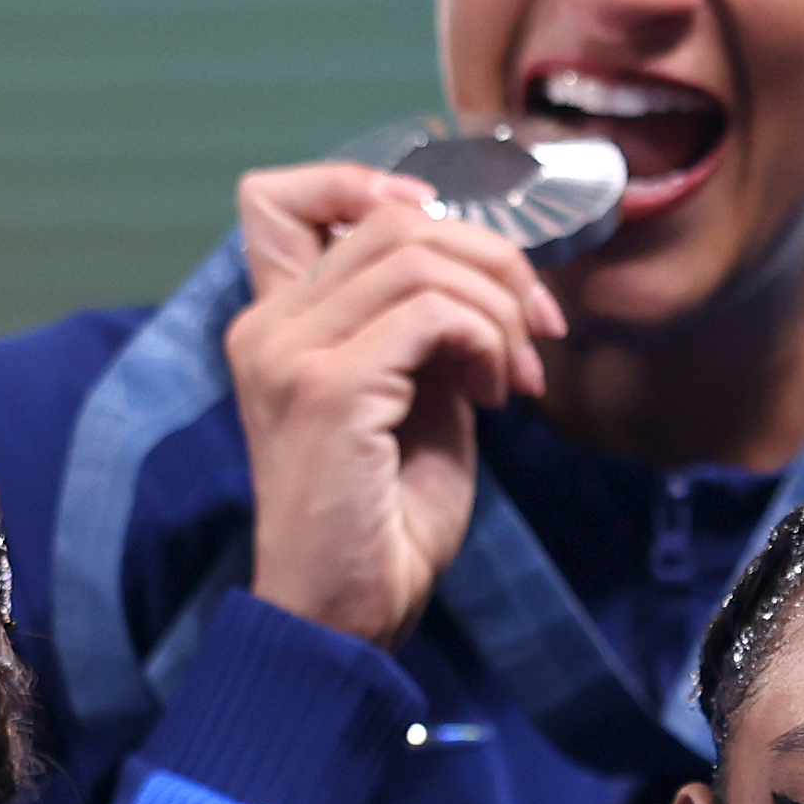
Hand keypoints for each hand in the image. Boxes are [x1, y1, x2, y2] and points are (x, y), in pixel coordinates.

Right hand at [223, 161, 559, 651]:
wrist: (342, 620)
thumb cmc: (380, 524)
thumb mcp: (411, 401)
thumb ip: (424, 330)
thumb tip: (483, 276)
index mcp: (273, 324)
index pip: (281, 196)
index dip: (369, 183)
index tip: (451, 241)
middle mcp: (267, 327)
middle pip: (391, 217)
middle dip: (491, 261)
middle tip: (535, 330)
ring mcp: (289, 353)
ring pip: (420, 254)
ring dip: (498, 306)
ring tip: (516, 374)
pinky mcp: (328, 388)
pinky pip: (434, 312)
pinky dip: (486, 339)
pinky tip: (497, 394)